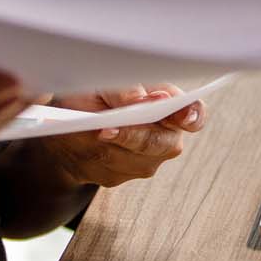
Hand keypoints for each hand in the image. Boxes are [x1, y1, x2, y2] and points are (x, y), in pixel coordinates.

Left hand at [22, 84, 205, 188]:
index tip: (183, 117)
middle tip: (108, 128)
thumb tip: (145, 101)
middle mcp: (164, 137)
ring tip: (87, 130)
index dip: (193, 116)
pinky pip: (108, 170)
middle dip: (135, 135)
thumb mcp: (106, 83)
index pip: (194, 113)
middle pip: (163, 144)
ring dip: (105, 146)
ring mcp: (144, 161)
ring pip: (132, 160)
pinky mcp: (118, 176)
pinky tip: (80, 142)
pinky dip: (91, 155)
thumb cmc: (94, 93)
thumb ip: (127, 91)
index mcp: (169, 106)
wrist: (67, 119)